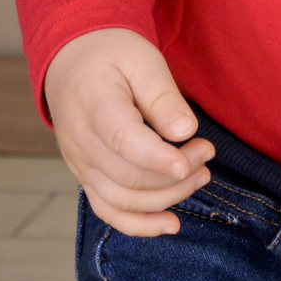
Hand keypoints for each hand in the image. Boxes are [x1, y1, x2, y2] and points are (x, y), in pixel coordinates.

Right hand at [44, 28, 213, 236]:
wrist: (72, 61)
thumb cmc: (112, 55)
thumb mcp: (142, 59)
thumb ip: (163, 96)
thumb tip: (186, 132)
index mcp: (94, 105)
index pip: (123, 141)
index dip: (158, 158)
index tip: (190, 162)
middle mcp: (81, 142)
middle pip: (128, 176)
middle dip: (176, 174)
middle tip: (207, 152)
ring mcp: (80, 164)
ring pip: (122, 200)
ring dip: (166, 197)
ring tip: (201, 176)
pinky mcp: (86, 176)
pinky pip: (108, 210)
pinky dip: (138, 224)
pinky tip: (170, 224)